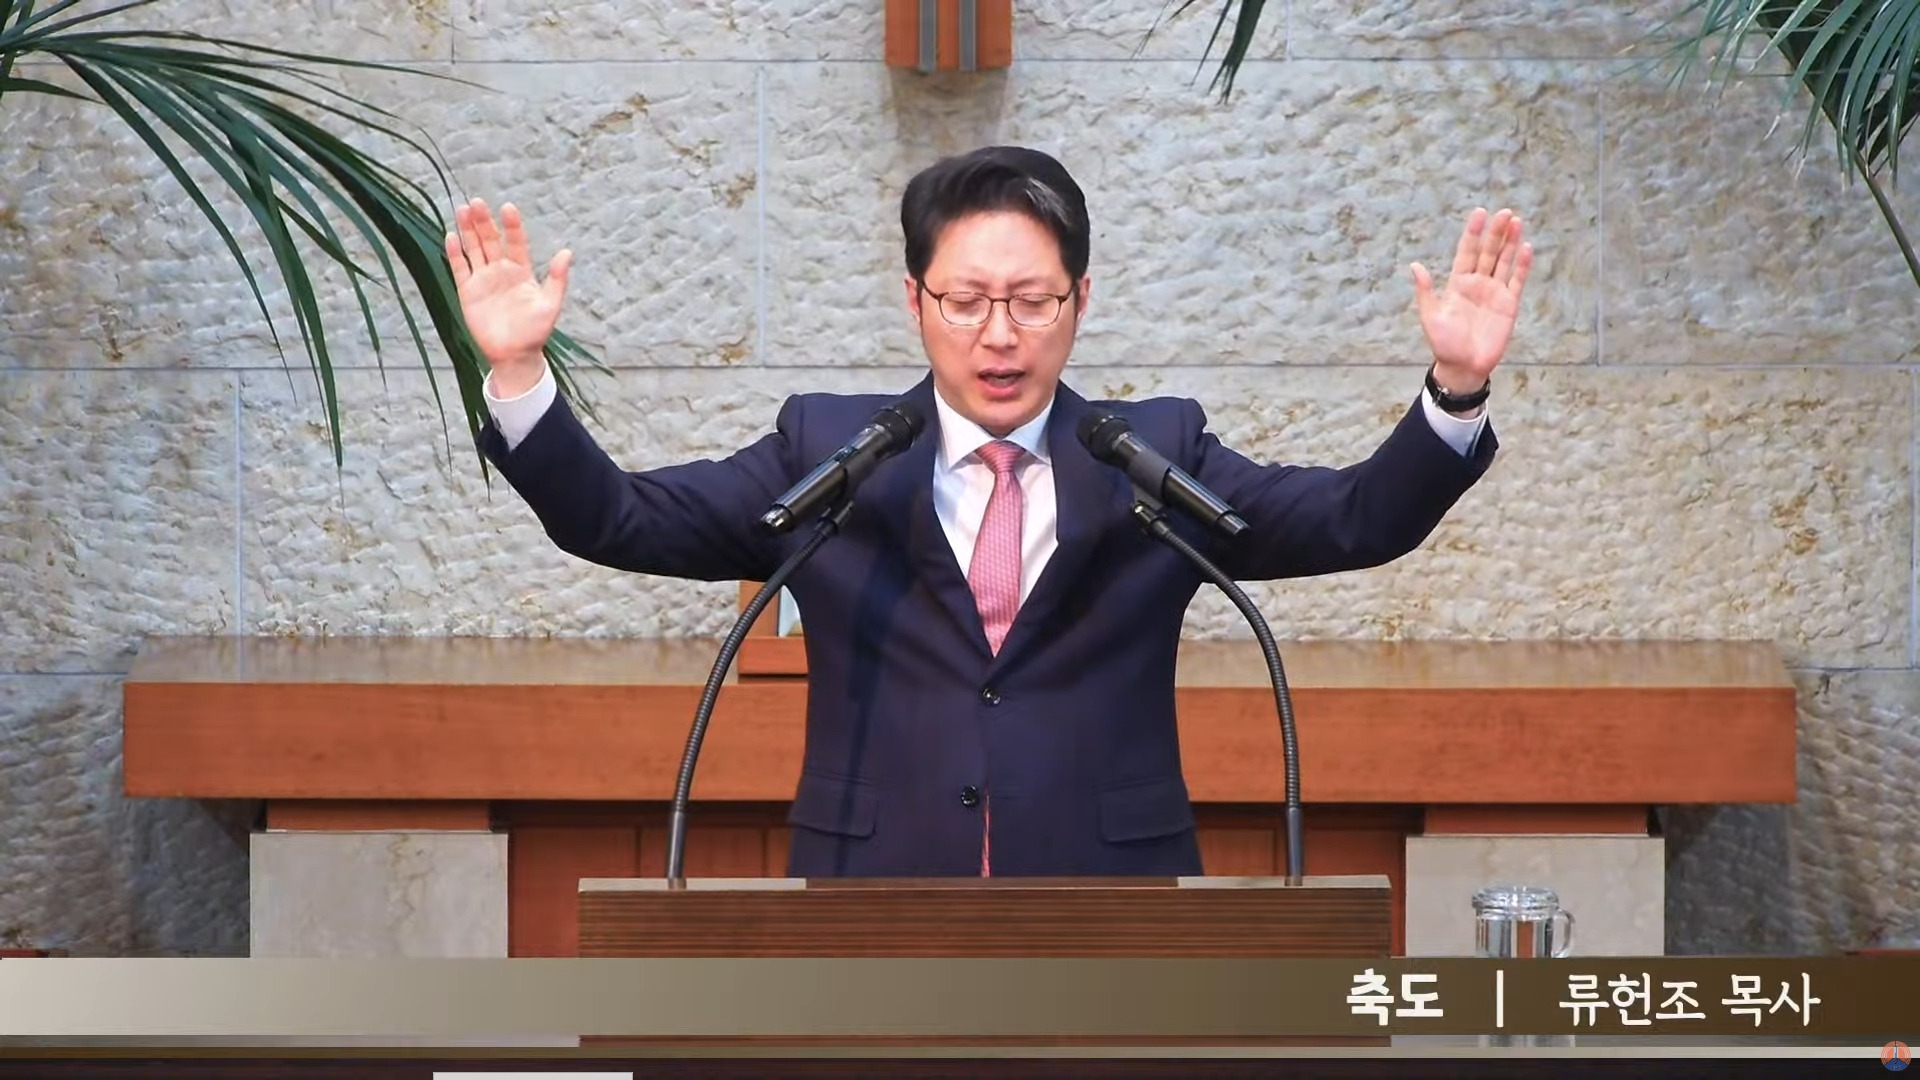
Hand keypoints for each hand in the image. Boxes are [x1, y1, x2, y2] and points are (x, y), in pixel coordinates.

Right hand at [445, 198, 571, 395]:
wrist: (514, 355)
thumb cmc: (535, 332)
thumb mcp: (550, 305)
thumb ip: (558, 279)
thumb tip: (567, 252)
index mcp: (521, 270)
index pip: (515, 241)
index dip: (512, 225)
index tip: (508, 208)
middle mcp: (501, 270)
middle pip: (490, 240)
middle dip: (484, 222)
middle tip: (476, 202)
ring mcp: (483, 279)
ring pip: (473, 249)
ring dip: (467, 230)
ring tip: (462, 209)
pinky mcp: (468, 291)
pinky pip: (459, 268)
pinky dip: (455, 253)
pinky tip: (451, 236)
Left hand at [1410, 207, 1531, 393]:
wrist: (1463, 367)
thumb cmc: (1444, 344)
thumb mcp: (1430, 316)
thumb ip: (1425, 291)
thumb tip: (1414, 266)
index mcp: (1458, 284)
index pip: (1467, 251)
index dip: (1473, 233)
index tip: (1479, 213)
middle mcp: (1478, 284)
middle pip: (1489, 252)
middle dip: (1496, 232)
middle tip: (1505, 212)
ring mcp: (1495, 292)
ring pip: (1504, 261)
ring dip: (1511, 242)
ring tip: (1517, 221)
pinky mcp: (1509, 304)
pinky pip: (1517, 281)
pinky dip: (1522, 265)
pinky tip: (1527, 247)